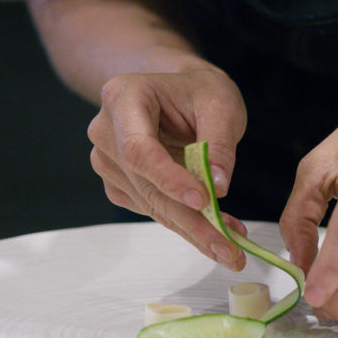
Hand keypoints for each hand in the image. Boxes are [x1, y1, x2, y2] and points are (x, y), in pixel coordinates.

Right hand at [87, 64, 248, 269]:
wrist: (182, 91)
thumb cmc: (200, 91)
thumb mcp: (221, 104)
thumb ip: (219, 143)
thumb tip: (218, 188)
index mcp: (124, 97)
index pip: (138, 148)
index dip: (168, 178)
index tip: (203, 201)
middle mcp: (105, 129)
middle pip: (143, 183)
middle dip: (188, 219)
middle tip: (228, 247)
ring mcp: (108, 159)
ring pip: (149, 203)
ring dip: (191, 228)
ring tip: (232, 244)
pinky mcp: (119, 181)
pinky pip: (149, 208)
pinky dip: (184, 223)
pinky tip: (215, 230)